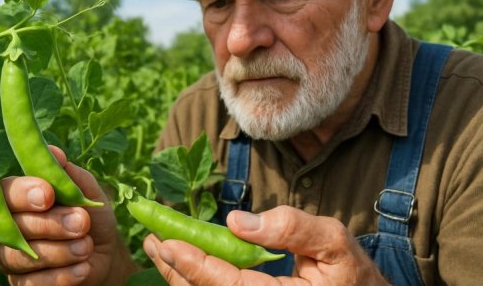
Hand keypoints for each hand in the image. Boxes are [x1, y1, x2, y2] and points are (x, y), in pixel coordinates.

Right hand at [0, 146, 137, 285]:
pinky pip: (31, 284)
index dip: (22, 193)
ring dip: (59, 252)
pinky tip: (83, 269)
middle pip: (14, 225)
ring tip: (88, 247)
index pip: (6, 191)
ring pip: (19, 256)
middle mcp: (10, 226)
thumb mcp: (89, 193)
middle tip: (82, 223)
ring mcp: (12, 258)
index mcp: (21, 198)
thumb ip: (69, 175)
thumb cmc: (93, 218)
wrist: (107, 256)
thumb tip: (54, 152)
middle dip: (51, 224)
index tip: (48, 195)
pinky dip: (61, 276)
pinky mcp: (22, 284)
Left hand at [144, 206, 388, 285]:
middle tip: (150, 240)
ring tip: (156, 246)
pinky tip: (181, 263)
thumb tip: (236, 221)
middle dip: (174, 270)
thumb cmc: (351, 272)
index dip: (195, 265)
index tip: (166, 242)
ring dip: (178, 276)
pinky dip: (195, 280)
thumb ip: (291, 228)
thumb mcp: (332, 242)